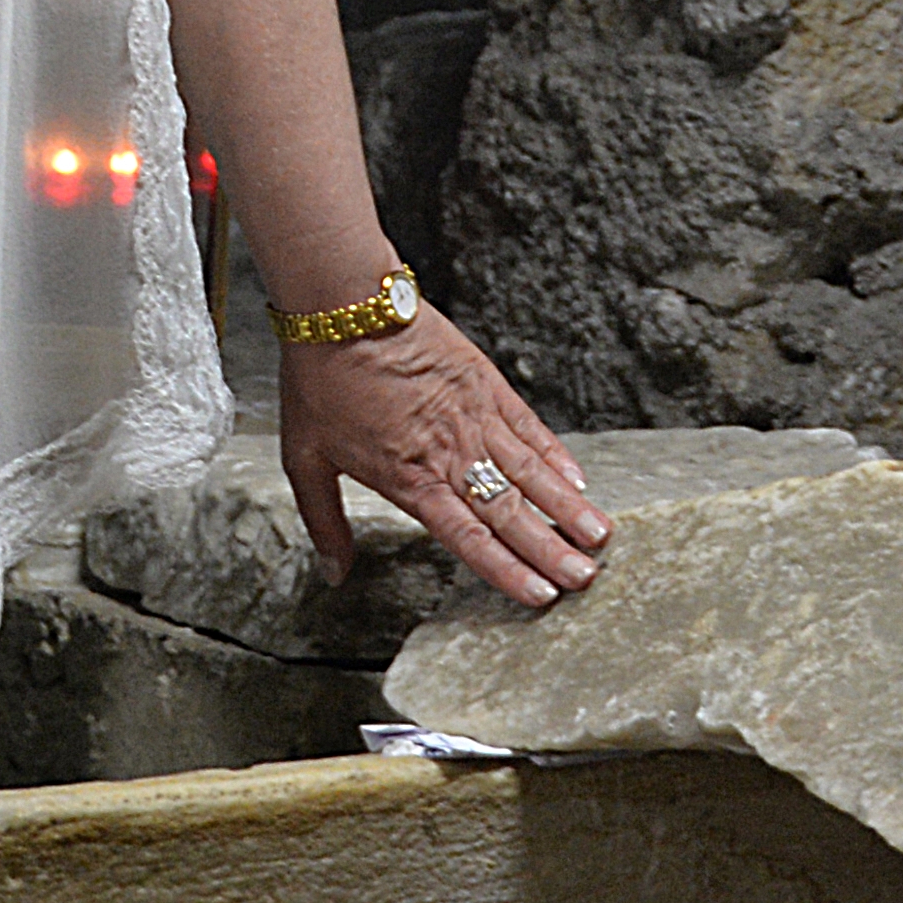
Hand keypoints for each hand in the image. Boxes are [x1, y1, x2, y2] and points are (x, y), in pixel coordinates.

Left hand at [278, 305, 610, 609]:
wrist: (342, 305)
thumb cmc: (320, 379)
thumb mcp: (303, 458)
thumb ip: (325, 521)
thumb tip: (335, 574)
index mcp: (408, 478)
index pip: (466, 536)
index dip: (506, 569)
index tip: (540, 597)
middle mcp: (449, 453)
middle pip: (509, 511)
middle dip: (551, 549)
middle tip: (586, 579)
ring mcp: (473, 416)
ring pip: (529, 471)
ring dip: (566, 507)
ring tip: (599, 537)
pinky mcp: (484, 382)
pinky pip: (528, 426)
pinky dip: (555, 455)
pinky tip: (577, 480)